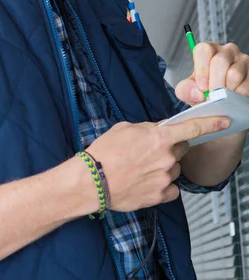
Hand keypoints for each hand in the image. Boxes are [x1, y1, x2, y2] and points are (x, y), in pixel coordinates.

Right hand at [86, 116, 229, 211]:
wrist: (92, 180)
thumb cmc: (104, 151)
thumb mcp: (125, 128)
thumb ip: (148, 128)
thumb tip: (159, 130)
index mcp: (159, 137)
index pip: (193, 128)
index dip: (212, 123)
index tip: (224, 122)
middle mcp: (166, 158)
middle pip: (182, 149)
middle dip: (170, 147)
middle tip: (149, 150)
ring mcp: (165, 178)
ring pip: (174, 169)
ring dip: (164, 166)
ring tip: (140, 168)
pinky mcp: (160, 195)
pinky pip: (171, 188)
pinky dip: (162, 185)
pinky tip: (145, 182)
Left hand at [175, 42, 248, 104]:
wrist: (225, 106)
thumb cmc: (207, 93)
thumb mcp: (192, 91)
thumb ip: (186, 90)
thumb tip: (197, 92)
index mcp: (209, 51)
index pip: (203, 49)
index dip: (201, 69)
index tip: (202, 87)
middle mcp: (227, 51)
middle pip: (219, 61)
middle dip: (214, 84)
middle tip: (212, 98)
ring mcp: (243, 60)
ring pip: (234, 74)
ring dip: (226, 92)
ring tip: (222, 99)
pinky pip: (246, 86)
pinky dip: (238, 97)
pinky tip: (234, 99)